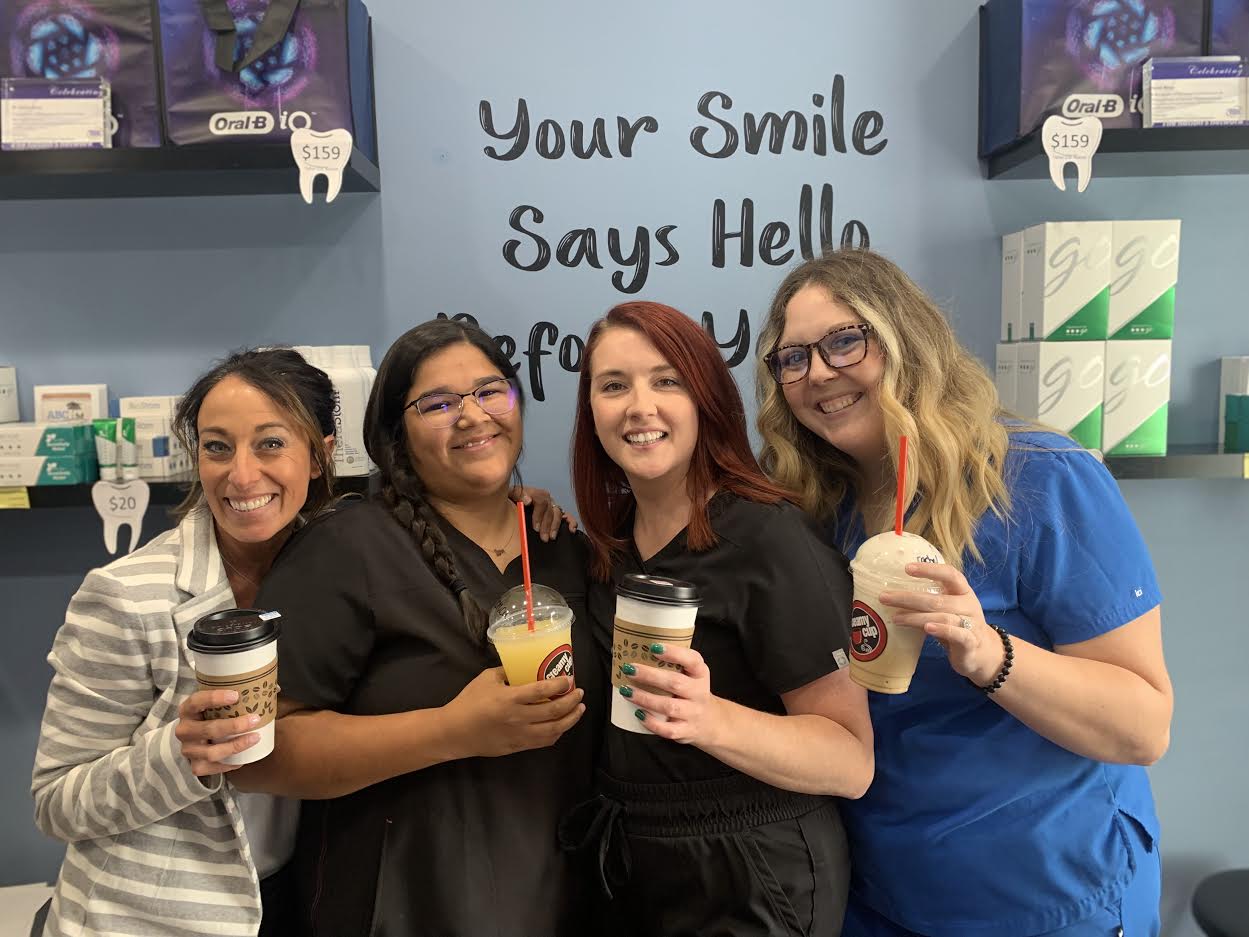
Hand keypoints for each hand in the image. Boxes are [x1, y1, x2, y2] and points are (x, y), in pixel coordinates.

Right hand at [176, 690, 261, 776]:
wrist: (192, 740)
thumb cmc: (209, 717)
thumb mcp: (214, 704)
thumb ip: (235, 696)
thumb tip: (273, 689)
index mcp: (187, 710)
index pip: (196, 701)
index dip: (214, 698)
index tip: (236, 695)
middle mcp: (184, 730)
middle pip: (209, 729)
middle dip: (234, 725)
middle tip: (255, 719)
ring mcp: (188, 750)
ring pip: (212, 752)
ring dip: (236, 745)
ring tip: (255, 738)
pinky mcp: (195, 766)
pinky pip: (214, 767)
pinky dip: (230, 764)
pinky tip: (244, 758)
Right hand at [443, 667, 584, 757]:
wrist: (454, 732)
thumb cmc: (469, 702)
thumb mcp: (487, 678)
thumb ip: (507, 672)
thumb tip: (526, 665)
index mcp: (509, 699)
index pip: (541, 691)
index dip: (560, 684)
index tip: (569, 679)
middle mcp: (518, 718)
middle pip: (553, 711)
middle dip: (572, 701)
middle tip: (579, 693)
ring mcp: (519, 735)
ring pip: (554, 730)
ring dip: (571, 719)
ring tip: (579, 709)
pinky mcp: (518, 746)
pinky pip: (544, 741)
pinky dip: (557, 733)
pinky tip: (562, 725)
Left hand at [510, 485, 577, 540]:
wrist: (510, 505)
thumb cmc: (508, 501)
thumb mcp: (508, 494)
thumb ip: (517, 494)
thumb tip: (528, 501)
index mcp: (534, 493)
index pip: (541, 500)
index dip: (539, 514)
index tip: (536, 527)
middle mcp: (545, 499)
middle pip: (550, 509)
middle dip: (547, 524)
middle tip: (543, 537)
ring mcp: (551, 506)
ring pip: (558, 513)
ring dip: (555, 526)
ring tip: (551, 537)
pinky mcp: (555, 513)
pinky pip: (567, 516)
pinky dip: (571, 522)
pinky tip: (571, 530)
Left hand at [620, 646, 723, 745]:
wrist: (711, 721)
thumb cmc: (692, 692)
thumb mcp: (692, 674)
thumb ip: (674, 663)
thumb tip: (637, 650)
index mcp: (701, 674)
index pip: (692, 660)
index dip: (674, 653)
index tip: (653, 647)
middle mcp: (699, 693)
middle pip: (676, 683)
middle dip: (650, 676)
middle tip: (629, 669)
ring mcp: (693, 713)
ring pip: (669, 706)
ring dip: (645, 698)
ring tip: (626, 690)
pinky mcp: (685, 731)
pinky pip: (667, 730)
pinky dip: (651, 722)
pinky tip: (638, 713)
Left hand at [879, 563, 1005, 686]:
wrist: (984, 653)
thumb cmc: (959, 627)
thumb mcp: (947, 610)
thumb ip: (929, 602)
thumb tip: (895, 595)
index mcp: (963, 592)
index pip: (949, 574)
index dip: (929, 569)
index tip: (907, 568)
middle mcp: (968, 605)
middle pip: (937, 599)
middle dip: (908, 598)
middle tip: (884, 597)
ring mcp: (972, 623)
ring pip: (942, 617)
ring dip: (915, 617)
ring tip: (895, 618)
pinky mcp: (971, 642)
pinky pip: (956, 634)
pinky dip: (941, 630)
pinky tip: (926, 628)